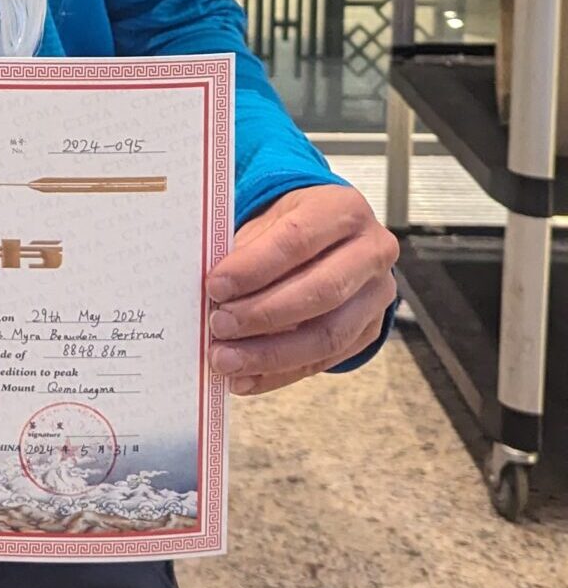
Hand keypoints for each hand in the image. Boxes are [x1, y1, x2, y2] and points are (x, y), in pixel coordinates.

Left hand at [205, 184, 397, 396]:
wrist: (330, 238)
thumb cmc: (292, 225)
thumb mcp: (269, 218)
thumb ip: (245, 249)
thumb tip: (211, 291)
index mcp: (343, 210)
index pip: (297, 239)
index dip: (254, 267)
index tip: (215, 286)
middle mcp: (371, 251)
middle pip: (320, 291)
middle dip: (262, 314)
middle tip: (219, 326)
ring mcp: (376, 295)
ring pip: (327, 335)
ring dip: (270, 354)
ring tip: (226, 359)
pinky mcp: (368, 331)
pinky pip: (324, 361)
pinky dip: (279, 373)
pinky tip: (245, 377)